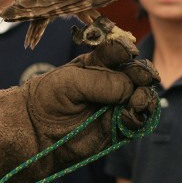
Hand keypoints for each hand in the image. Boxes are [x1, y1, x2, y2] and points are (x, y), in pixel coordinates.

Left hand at [0, 34, 159, 182]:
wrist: (36, 131)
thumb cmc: (48, 99)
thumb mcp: (71, 82)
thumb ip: (101, 82)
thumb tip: (132, 89)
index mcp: (99, 63)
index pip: (119, 52)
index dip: (126, 50)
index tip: (129, 52)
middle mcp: (111, 82)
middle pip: (136, 73)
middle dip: (143, 73)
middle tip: (144, 77)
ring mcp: (117, 105)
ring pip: (142, 96)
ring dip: (145, 95)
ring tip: (138, 99)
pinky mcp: (118, 127)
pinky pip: (137, 120)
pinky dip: (139, 115)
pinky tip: (134, 112)